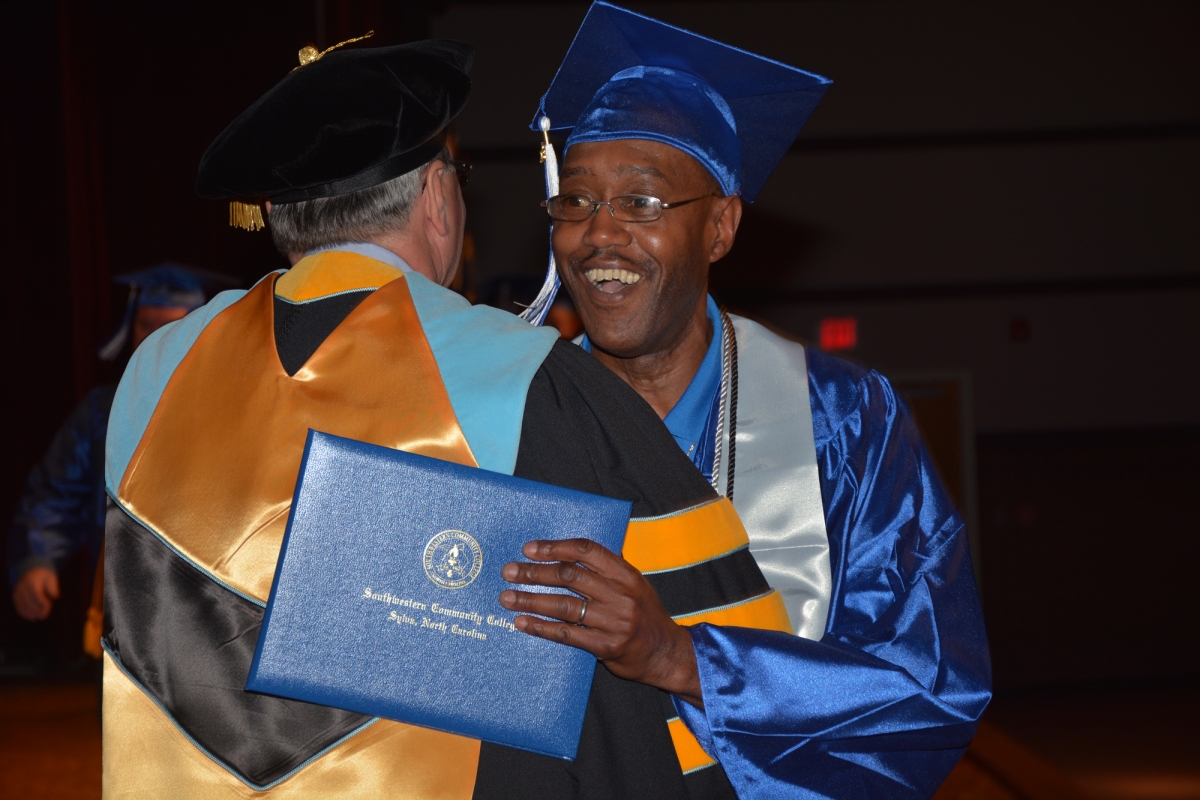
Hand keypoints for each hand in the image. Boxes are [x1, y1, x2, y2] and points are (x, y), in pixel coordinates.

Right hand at [13, 567, 58, 620]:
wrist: (31, 570)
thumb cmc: (44, 576)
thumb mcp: (51, 578)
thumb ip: (53, 587)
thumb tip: (55, 597)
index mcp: (32, 581)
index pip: (36, 594)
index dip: (42, 603)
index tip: (49, 607)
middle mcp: (22, 587)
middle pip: (28, 601)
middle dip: (37, 610)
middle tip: (44, 616)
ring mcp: (17, 592)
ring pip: (22, 605)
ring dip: (30, 613)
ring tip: (39, 618)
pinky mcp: (15, 596)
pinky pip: (18, 606)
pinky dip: (24, 613)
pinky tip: (32, 618)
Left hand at [500, 539, 702, 706]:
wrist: (666, 653)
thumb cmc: (644, 614)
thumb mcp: (634, 584)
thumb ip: (606, 570)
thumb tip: (563, 555)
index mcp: (626, 574)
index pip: (586, 551)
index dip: (555, 547)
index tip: (530, 549)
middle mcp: (620, 595)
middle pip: (569, 577)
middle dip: (534, 573)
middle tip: (510, 571)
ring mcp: (613, 622)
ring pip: (564, 606)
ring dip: (531, 600)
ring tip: (507, 597)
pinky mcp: (605, 646)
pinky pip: (567, 634)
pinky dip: (541, 628)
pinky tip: (522, 623)